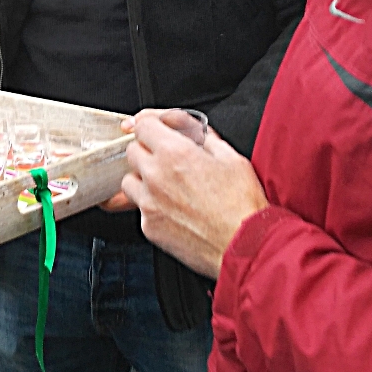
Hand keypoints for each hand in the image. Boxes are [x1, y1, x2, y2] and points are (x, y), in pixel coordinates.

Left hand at [121, 114, 267, 278]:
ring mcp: (149, 203)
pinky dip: (150, 205)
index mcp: (176, 153)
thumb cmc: (241, 206)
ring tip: (166, 185)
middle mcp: (156, 176)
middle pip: (132, 151)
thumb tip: (195, 133)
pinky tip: (172, 208)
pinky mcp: (149, 227)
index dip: (151, 126)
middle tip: (167, 159)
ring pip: (128, 180)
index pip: (143, 125)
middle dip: (147, 151)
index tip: (156, 131)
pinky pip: (139, 208)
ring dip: (143, 178)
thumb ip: (205, 138)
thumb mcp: (231, 158)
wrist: (243, 246)